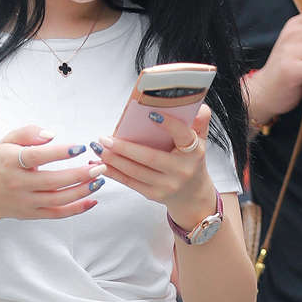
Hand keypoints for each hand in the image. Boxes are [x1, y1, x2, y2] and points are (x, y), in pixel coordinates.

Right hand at [0, 124, 103, 228]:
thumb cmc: (0, 164)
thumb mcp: (7, 141)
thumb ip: (28, 133)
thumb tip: (52, 134)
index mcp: (10, 162)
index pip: (36, 157)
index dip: (59, 153)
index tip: (79, 148)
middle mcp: (18, 184)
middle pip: (52, 182)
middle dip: (80, 175)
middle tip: (99, 167)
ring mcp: (26, 202)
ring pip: (58, 199)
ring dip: (82, 191)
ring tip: (99, 180)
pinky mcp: (32, 214)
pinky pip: (58, 214)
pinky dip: (77, 209)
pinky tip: (93, 199)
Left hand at [95, 105, 214, 227]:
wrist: (192, 196)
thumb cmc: (192, 162)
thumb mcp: (201, 142)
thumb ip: (200, 123)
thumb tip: (199, 106)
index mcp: (194, 152)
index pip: (183, 136)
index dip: (169, 125)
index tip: (151, 114)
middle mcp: (181, 170)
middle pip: (150, 158)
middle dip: (125, 148)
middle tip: (105, 138)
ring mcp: (167, 185)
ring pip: (136, 172)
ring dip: (114, 160)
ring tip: (100, 148)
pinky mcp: (154, 195)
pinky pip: (130, 183)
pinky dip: (115, 173)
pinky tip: (103, 164)